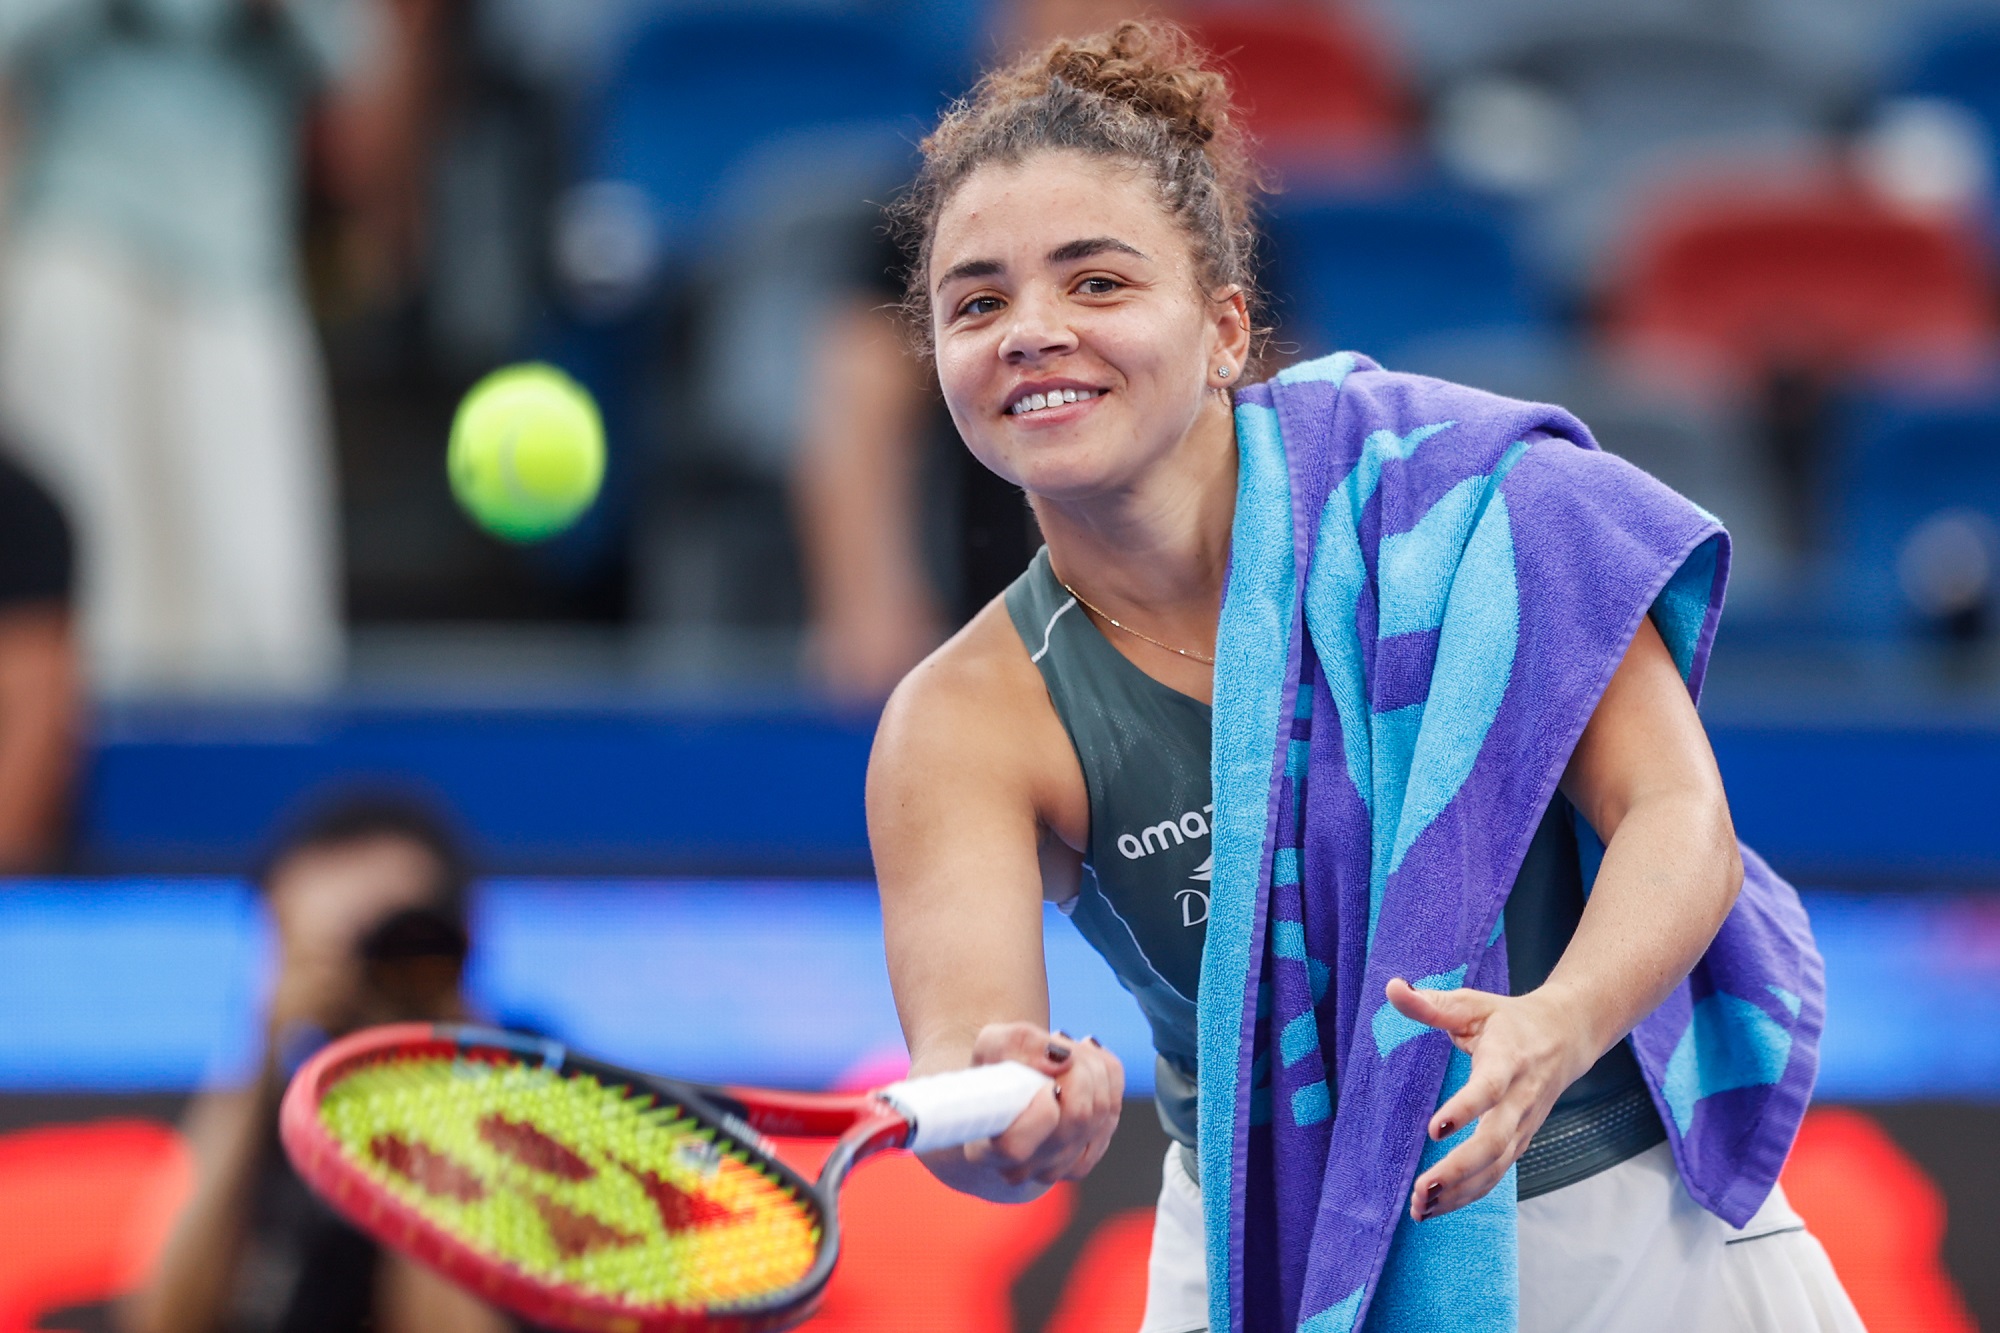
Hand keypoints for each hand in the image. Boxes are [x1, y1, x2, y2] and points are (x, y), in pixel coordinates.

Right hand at [937, 1022, 1122, 1199]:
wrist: (1003, 1098)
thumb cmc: (993, 1074)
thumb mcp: (991, 1045)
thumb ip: (1019, 1044)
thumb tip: (1063, 1058)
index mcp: (986, 1151)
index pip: (1015, 1146)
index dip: (1041, 1111)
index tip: (1044, 1082)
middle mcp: (1021, 1169)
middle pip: (1077, 1117)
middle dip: (1078, 1066)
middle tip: (1059, 1042)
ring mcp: (1055, 1171)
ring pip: (1101, 1111)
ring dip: (1092, 1067)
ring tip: (1068, 1051)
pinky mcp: (1082, 1162)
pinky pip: (1113, 1111)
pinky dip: (1106, 1079)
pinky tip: (1084, 1066)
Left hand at [1384, 979, 1597, 1222]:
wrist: (1566, 1037)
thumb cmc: (1508, 1019)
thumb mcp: (1472, 1004)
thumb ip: (1431, 1003)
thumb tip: (1391, 987)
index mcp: (1508, 1061)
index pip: (1488, 1089)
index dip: (1465, 1109)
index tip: (1434, 1128)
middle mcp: (1519, 1100)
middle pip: (1495, 1142)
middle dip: (1459, 1169)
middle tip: (1422, 1187)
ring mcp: (1522, 1126)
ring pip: (1495, 1168)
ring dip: (1459, 1192)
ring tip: (1420, 1207)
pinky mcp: (1518, 1142)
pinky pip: (1494, 1176)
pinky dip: (1466, 1195)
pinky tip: (1434, 1207)